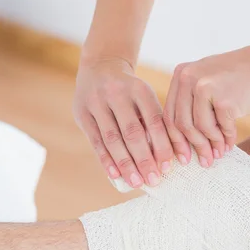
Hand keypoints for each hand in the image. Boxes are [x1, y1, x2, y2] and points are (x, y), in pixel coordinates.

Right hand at [73, 57, 173, 187]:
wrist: (100, 67)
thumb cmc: (129, 91)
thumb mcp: (143, 97)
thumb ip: (152, 122)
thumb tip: (162, 158)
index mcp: (140, 89)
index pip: (154, 121)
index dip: (161, 145)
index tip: (167, 167)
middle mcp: (117, 93)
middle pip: (133, 132)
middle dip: (144, 159)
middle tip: (153, 180)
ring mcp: (97, 102)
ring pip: (113, 139)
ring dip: (125, 164)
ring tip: (136, 182)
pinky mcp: (82, 113)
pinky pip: (96, 141)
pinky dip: (106, 160)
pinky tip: (115, 175)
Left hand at [163, 43, 249, 166]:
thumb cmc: (240, 78)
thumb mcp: (207, 80)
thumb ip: (191, 102)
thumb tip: (181, 140)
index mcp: (181, 74)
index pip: (169, 113)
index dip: (175, 139)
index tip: (182, 155)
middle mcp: (188, 78)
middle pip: (181, 124)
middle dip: (191, 147)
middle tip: (201, 161)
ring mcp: (204, 88)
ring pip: (199, 129)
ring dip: (210, 146)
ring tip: (218, 154)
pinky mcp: (223, 100)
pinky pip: (220, 128)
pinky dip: (225, 139)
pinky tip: (229, 145)